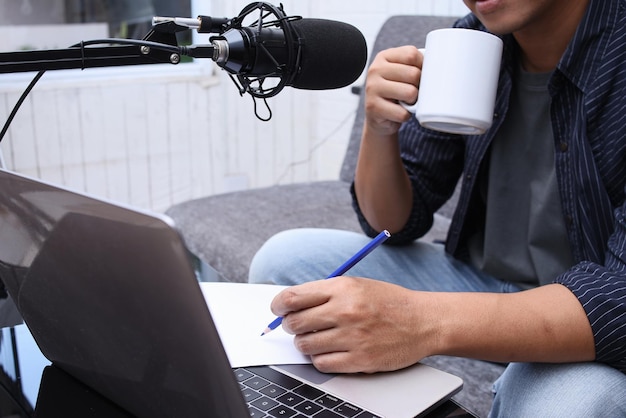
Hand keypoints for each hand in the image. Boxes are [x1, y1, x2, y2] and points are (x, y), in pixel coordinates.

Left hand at [270, 277, 437, 373]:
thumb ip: (325, 292)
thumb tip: (291, 304)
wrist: (423, 321)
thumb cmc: (389, 302)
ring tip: (316, 339)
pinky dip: (320, 359)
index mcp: (342, 288)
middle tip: (296, 326)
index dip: (278, 305)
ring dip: (305, 344)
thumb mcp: (357, 285)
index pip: (293, 297)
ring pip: (305, 346)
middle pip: (295, 323)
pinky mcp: (360, 360)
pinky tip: (330, 351)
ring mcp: (353, 337)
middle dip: (289, 326)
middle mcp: (345, 311)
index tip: (277, 309)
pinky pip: (322, 364)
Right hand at [364, 46, 423, 136]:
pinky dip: (405, 116)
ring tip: (405, 102)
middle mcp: (375, 70)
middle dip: (418, 86)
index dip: (422, 66)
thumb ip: (414, 65)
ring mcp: (372, 88)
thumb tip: (441, 66)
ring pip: (410, 93)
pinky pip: (402, 113)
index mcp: (384, 57)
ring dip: (413, 101)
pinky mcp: (373, 107)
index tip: (419, 76)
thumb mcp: (401, 73)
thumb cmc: (395, 93)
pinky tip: (398, 112)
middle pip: (413, 74)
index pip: (412, 54)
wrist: (377, 117)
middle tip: (411, 92)